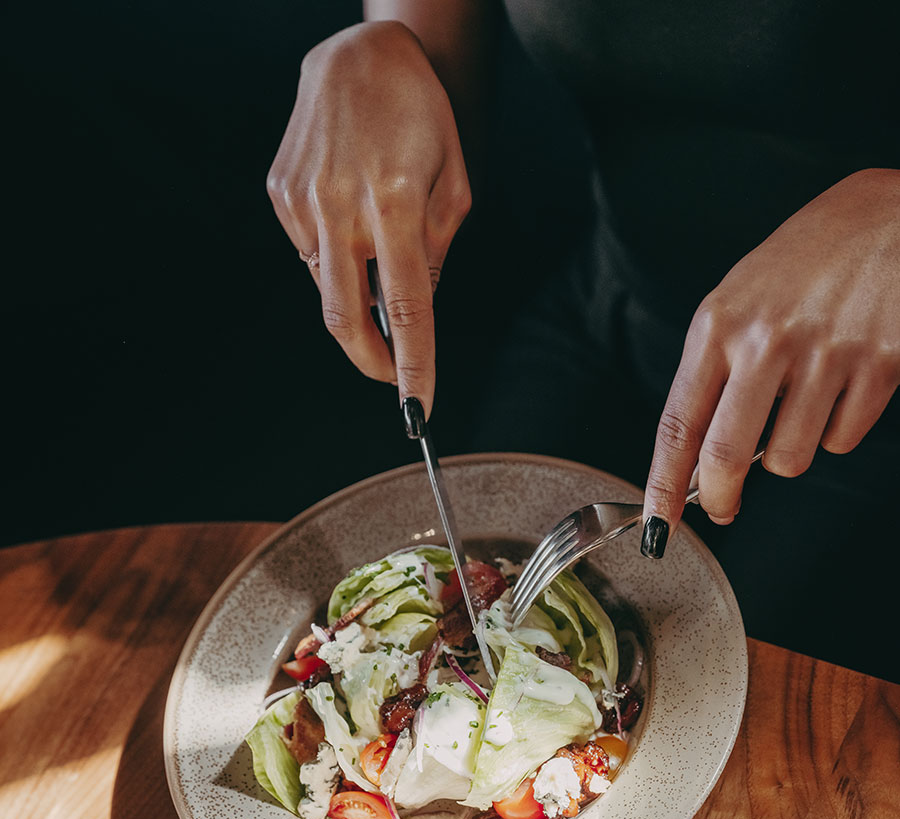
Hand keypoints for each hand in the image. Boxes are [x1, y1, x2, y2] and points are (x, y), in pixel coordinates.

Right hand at [266, 20, 471, 415]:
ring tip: (377, 244)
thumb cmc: (419, 116)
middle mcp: (342, 204)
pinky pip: (309, 253)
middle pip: (345, 318)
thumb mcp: (454, 183)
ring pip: (326, 286)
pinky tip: (348, 215)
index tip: (419, 409)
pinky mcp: (280, 194)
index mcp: (397, 202)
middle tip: (392, 377)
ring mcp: (303, 200)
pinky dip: (334, 256)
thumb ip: (436, 251)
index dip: (413, 366)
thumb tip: (412, 310)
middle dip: (370, 362)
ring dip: (355, 293)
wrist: (359, 55)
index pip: (407, 308)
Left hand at [641, 168, 899, 556]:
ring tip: (802, 403)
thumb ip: (718, 370)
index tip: (655, 523)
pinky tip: (843, 383)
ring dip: (789, 451)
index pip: (679, 424)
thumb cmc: (809, 258)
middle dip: (720, 497)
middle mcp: (767, 340)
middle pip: (727, 456)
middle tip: (723, 507)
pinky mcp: (880, 365)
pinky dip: (837, 427)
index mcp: (720, 324)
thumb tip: (698, 455)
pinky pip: (841, 438)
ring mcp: (825, 354)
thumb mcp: (742, 298)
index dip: (662, 485)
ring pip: (789, 458)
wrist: (892, 212)